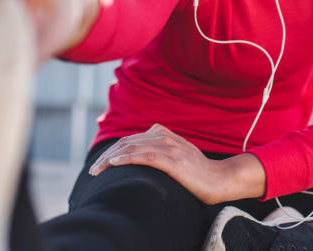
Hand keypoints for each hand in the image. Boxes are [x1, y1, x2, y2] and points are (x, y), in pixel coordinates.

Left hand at [88, 124, 229, 204]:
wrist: (219, 179)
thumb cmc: (197, 172)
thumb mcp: (176, 156)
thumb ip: (159, 151)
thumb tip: (139, 157)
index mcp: (163, 133)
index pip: (129, 139)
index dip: (112, 151)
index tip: (100, 164)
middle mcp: (164, 137)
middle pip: (126, 142)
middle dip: (106, 156)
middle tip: (93, 170)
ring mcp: (169, 147)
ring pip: (131, 148)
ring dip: (110, 159)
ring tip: (97, 170)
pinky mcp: (172, 160)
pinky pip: (144, 156)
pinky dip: (126, 159)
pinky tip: (113, 164)